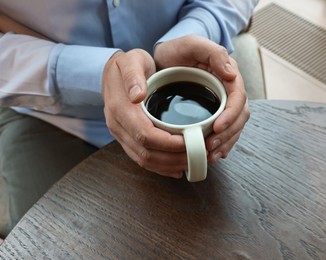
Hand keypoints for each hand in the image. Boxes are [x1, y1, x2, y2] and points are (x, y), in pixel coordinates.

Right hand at [102, 49, 186, 177]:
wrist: (113, 72)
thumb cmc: (126, 65)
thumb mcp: (132, 61)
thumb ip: (134, 76)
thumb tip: (137, 95)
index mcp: (120, 109)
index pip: (144, 134)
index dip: (168, 143)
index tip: (188, 142)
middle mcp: (118, 125)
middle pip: (146, 152)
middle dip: (173, 158)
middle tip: (197, 155)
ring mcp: (121, 134)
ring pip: (144, 160)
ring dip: (169, 165)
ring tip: (191, 161)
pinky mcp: (126, 139)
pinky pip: (141, 158)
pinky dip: (160, 167)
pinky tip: (176, 167)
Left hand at [154, 35, 249, 162]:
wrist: (164, 58)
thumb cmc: (178, 50)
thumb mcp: (193, 44)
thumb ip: (214, 53)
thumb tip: (232, 74)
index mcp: (229, 75)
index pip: (238, 99)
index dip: (231, 115)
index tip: (217, 127)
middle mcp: (228, 91)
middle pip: (239, 117)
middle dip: (228, 135)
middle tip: (210, 147)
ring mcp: (221, 103)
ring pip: (233, 128)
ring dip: (224, 144)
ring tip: (210, 155)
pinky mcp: (213, 113)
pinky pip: (223, 132)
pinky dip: (219, 145)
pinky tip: (211, 154)